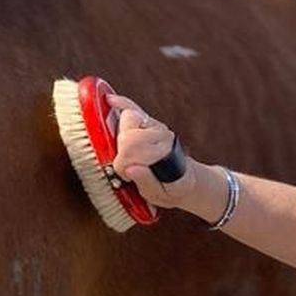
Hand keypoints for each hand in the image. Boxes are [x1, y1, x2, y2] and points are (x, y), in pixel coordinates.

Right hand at [107, 94, 197, 210]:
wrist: (184, 179)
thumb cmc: (171, 188)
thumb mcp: (162, 195)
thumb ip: (147, 182)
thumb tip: (131, 169)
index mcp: (166, 153)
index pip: (131, 151)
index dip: (123, 166)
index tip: (128, 176)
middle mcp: (162, 135)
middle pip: (128, 136)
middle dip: (122, 154)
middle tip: (127, 167)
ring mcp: (154, 126)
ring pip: (129, 118)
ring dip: (121, 135)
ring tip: (125, 151)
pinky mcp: (147, 121)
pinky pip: (132, 107)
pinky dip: (121, 103)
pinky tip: (110, 100)